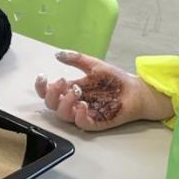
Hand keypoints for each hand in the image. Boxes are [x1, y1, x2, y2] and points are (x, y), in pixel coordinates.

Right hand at [34, 51, 164, 131]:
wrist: (136, 91)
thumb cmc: (116, 80)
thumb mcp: (94, 65)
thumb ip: (76, 59)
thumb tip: (58, 54)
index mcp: (71, 90)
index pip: (49, 92)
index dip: (41, 87)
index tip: (43, 77)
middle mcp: (75, 103)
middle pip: (52, 105)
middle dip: (52, 94)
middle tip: (63, 83)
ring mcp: (84, 113)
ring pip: (63, 115)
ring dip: (65, 103)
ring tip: (77, 91)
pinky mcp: (96, 122)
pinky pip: (81, 124)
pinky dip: (79, 115)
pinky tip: (84, 105)